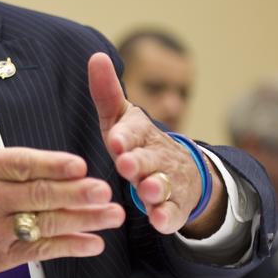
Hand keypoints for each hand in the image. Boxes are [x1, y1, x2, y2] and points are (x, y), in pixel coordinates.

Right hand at [0, 144, 125, 277]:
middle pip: (39, 194)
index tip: (80, 165)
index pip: (22, 164)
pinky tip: (92, 243)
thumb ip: (1, 161)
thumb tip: (51, 163)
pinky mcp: (1, 256)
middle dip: (77, 193)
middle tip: (106, 190)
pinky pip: (42, 250)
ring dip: (84, 220)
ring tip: (112, 215)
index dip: (54, 165)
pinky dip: (69, 247)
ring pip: (47, 223)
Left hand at [88, 52, 225, 235]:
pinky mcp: (174, 207)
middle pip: (148, 159)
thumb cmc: (138, 144)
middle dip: (139, 162)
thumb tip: (95, 56)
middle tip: (126, 165)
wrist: (182, 172)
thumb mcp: (121, 119)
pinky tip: (159, 221)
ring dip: (154, 188)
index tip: (115, 140)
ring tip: (146, 192)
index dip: (125, 136)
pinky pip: (172, 213)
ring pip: (162, 186)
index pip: (134, 131)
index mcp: (141, 134)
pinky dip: (167, 217)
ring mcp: (168, 182)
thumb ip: (107, 93)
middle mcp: (156, 157)